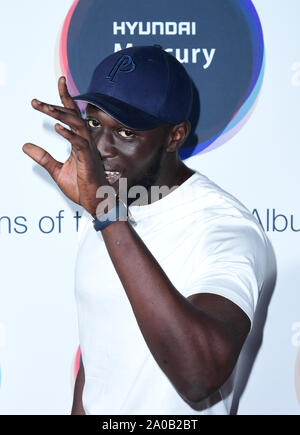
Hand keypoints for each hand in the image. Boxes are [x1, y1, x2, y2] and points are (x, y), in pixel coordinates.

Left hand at [23, 77, 107, 216]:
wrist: (96, 203)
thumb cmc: (83, 188)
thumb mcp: (57, 171)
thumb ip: (43, 157)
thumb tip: (25, 146)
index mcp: (79, 142)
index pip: (72, 116)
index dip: (65, 99)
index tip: (59, 82)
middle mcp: (85, 142)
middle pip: (73, 116)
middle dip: (57, 104)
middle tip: (36, 101)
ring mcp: (88, 151)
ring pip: (76, 126)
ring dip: (60, 115)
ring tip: (44, 108)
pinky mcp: (89, 161)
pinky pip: (79, 143)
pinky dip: (69, 134)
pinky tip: (57, 128)